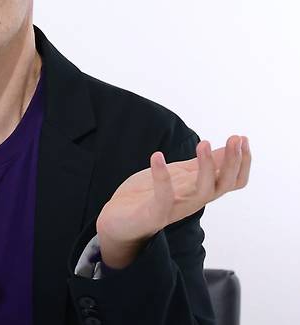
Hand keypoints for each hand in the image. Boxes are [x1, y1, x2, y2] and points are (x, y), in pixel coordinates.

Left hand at [96, 135, 251, 268]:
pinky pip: (163, 197)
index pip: (232, 181)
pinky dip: (162, 177)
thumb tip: (227, 150)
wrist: (118, 222)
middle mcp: (192, 201)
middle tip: (236, 138)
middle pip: (224, 185)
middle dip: (233, 162)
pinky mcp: (154, 213)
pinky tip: (157, 156)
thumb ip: (201, 165)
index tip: (243, 138)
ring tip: (204, 143)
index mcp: (199, 191)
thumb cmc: (148, 196)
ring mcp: (175, 208)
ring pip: (203, 191)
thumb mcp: (179, 175)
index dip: (242, 162)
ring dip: (206, 167)